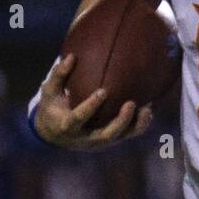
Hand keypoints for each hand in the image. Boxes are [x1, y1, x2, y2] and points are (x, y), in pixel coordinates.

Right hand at [34, 53, 152, 150]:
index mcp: (67, 126)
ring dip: (135, 125)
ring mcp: (99, 142)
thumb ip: (59, 75)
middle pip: (106, 135)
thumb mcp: (49, 91)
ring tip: (148, 108)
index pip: (79, 118)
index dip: (91, 106)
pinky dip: (139, 125)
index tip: (103, 91)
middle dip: (120, 121)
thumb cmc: (52, 106)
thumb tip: (71, 56)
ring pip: (120, 137)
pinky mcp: (109, 141)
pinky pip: (127, 135)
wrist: (55, 133)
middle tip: (131, 103)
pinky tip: (149, 110)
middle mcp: (85, 138)